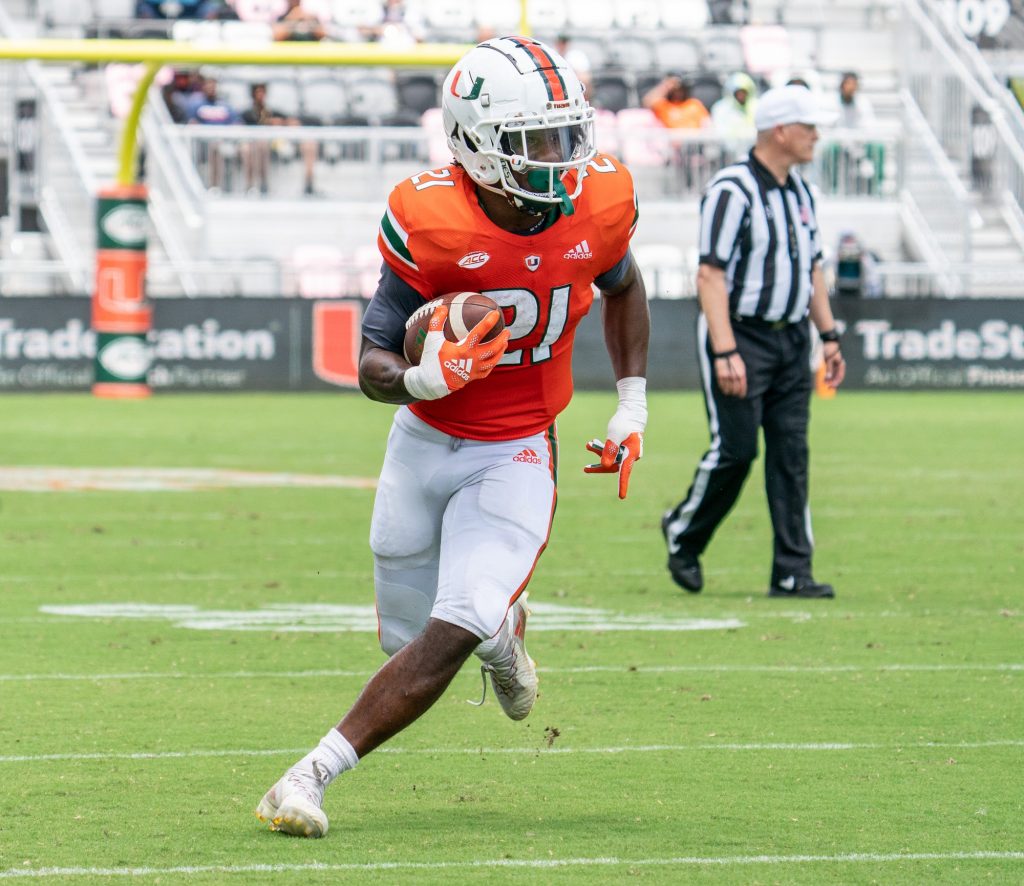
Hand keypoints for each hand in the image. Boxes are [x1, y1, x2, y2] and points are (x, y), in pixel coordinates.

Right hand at [403, 304, 509, 400]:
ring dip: (501, 350)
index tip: (495, 313)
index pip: (480, 332)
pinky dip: (493, 362)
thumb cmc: (432, 359)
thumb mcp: (432, 339)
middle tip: (507, 330)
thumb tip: (442, 307)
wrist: (431, 382)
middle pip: (493, 348)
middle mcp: (472, 360)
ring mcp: (475, 370)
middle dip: (502, 338)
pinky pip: (488, 370)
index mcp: (464, 349)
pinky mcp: (474, 377)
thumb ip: (437, 322)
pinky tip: (496, 357)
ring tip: (505, 342)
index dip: (488, 322)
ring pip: (493, 360)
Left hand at [583, 377, 645, 499]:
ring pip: (611, 458)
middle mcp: (631, 455)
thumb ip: (610, 449)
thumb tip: (605, 465)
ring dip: (599, 453)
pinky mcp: (623, 447)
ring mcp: (627, 452)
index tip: (621, 496)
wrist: (632, 411)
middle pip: (614, 466)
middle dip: (599, 466)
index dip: (622, 484)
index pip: (625, 472)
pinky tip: (592, 443)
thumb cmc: (624, 421)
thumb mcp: (614, 434)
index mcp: (632, 453)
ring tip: (587, 445)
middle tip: (585, 469)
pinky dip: (602, 448)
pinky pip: (611, 452)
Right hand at [714, 351, 746, 397]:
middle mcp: (734, 376)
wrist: (726, 353)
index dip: (742, 393)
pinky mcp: (720, 376)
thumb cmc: (735, 360)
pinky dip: (723, 389)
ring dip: (729, 392)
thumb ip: (742, 376)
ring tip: (730, 393)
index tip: (741, 396)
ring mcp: (727, 377)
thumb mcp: (742, 367)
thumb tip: (742, 385)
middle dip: (735, 393)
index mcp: (741, 374)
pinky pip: (722, 385)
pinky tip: (724, 390)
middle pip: (735, 389)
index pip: (742, 387)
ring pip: (728, 389)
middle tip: (735, 395)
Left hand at [821, 340, 845, 388]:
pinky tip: (823, 378)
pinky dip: (827, 375)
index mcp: (840, 364)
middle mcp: (838, 365)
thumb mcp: (828, 359)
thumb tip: (828, 378)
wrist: (828, 340)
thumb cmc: (830, 349)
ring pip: (833, 374)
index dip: (835, 382)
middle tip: (826, 387)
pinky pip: (829, 371)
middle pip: (836, 376)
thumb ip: (828, 369)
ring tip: (824, 384)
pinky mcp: (830, 363)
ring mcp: (834, 364)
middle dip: (832, 382)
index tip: (831, 387)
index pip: (840, 376)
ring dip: (829, 379)